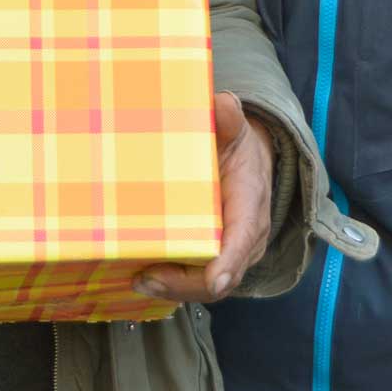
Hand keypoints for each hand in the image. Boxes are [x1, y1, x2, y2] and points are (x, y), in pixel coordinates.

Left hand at [134, 92, 271, 302]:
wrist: (247, 162)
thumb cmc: (237, 148)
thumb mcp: (235, 130)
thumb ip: (228, 119)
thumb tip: (223, 102)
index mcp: (250, 206)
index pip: (244, 239)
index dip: (229, 261)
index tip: (214, 278)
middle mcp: (245, 238)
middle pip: (223, 274)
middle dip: (187, 283)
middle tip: (150, 278)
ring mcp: (231, 253)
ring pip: (209, 285)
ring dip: (176, 289)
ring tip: (141, 282)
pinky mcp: (215, 258)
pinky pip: (199, 281)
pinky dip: (174, 285)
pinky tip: (144, 280)